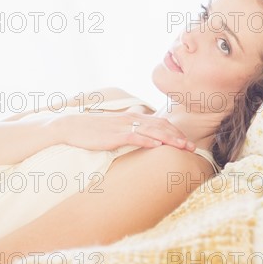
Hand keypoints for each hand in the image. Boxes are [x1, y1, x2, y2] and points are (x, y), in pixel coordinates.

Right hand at [49, 112, 194, 151]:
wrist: (71, 127)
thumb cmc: (91, 130)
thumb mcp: (112, 128)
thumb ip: (127, 128)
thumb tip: (138, 134)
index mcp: (131, 117)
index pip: (158, 123)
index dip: (174, 131)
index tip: (185, 141)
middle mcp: (130, 119)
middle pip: (160, 126)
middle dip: (177, 136)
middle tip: (191, 147)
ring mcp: (123, 126)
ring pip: (153, 131)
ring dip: (170, 139)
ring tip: (183, 147)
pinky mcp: (115, 135)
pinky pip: (136, 137)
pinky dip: (150, 140)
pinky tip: (160, 145)